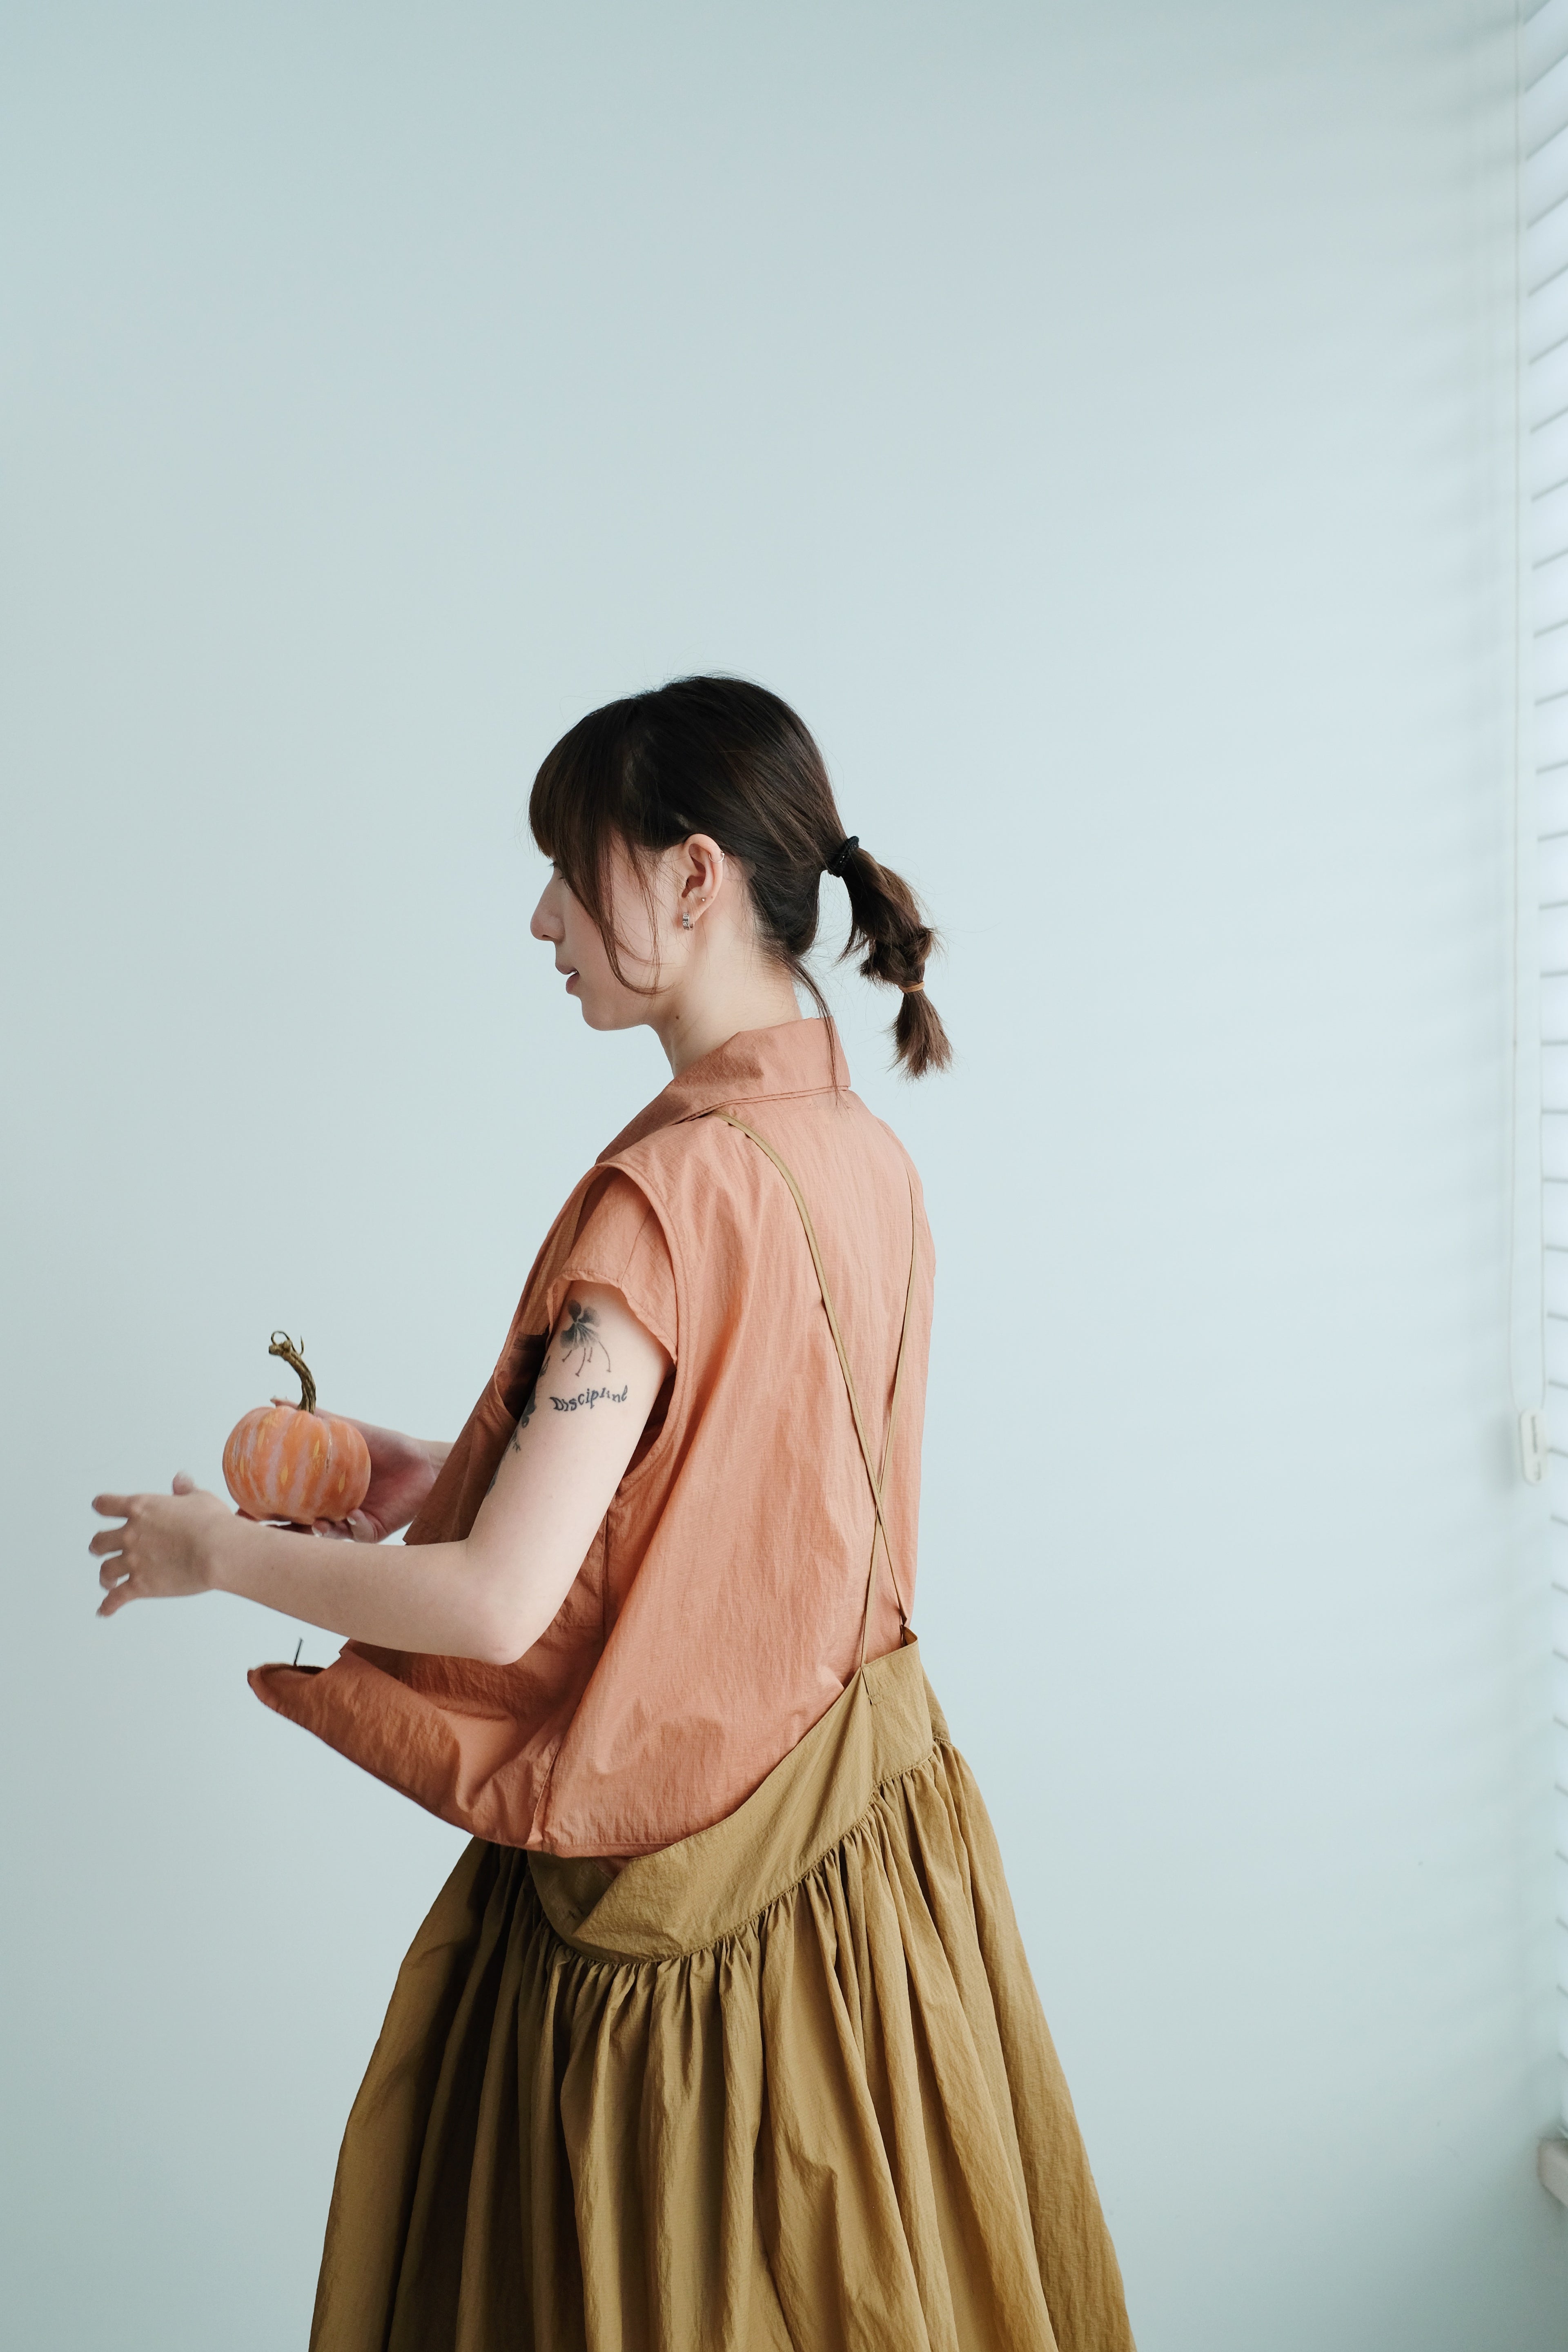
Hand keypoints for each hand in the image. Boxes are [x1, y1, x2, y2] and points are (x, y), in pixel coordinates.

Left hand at [90, 1474, 231, 1616]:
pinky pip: (116, 1598)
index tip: (100, 1508)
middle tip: (102, 1549)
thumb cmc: (212, 1523)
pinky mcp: (140, 1585)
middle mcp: (131, 1534)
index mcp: (141, 1508)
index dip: (102, 1506)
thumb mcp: (200, 1497)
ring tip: (107, 1580)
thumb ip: (185, 1489)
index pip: (106, 1504)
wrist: (217, 1551)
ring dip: (105, 1575)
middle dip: (99, 1545)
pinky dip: (108, 1605)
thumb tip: (180, 1480)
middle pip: (99, 1541)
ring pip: (106, 1570)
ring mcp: (133, 1561)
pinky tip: (105, 1610)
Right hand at [271, 1411, 443, 1542]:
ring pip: (326, 1537)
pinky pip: (358, 1533)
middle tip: (264, 1529)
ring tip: (314, 1523)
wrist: (425, 1463)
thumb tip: (276, 1400)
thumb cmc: (388, 1447)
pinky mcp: (372, 1532)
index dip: (262, 1511)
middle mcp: (331, 1511)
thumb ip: (316, 1418)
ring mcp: (350, 1524)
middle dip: (280, 1532)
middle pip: (297, 1528)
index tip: (240, 1512)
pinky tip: (353, 1516)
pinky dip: (354, 1526)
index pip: (285, 1505)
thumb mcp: (349, 1429)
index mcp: (321, 1492)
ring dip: (318, 1532)